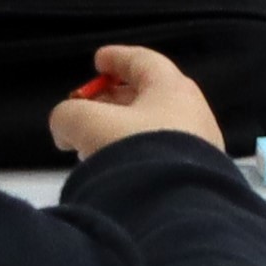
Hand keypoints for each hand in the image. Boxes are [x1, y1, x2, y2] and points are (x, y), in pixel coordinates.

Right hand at [54, 44, 225, 158]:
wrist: (174, 208)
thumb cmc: (133, 150)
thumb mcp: (86, 123)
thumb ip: (68, 115)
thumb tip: (66, 130)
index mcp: (173, 88)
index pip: (144, 61)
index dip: (117, 58)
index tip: (98, 60)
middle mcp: (193, 112)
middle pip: (150, 95)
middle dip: (114, 99)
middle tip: (87, 106)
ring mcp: (200, 146)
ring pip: (155, 127)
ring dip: (122, 129)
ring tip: (93, 141)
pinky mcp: (195, 175)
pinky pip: (162, 153)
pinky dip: (136, 151)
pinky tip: (116, 165)